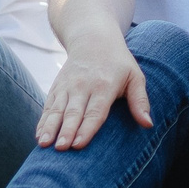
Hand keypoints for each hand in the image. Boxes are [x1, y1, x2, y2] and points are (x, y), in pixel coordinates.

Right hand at [35, 28, 150, 149]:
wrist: (92, 38)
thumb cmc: (118, 63)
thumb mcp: (135, 76)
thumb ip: (140, 100)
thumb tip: (148, 124)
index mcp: (104, 85)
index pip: (95, 111)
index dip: (86, 128)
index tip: (78, 145)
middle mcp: (83, 86)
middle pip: (73, 112)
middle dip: (66, 131)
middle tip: (60, 149)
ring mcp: (67, 86)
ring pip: (57, 110)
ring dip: (50, 127)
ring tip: (44, 144)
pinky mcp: (56, 87)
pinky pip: (48, 106)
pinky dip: (43, 121)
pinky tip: (40, 135)